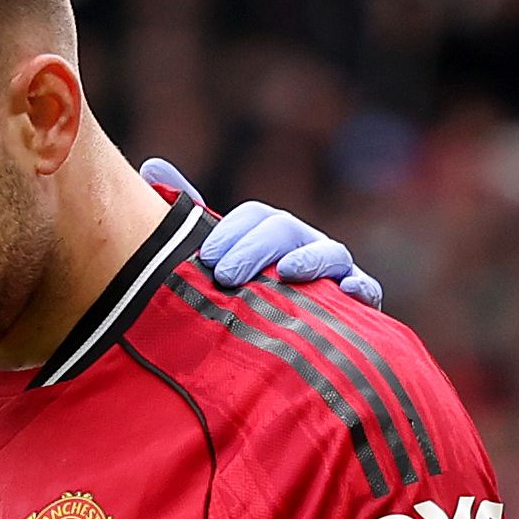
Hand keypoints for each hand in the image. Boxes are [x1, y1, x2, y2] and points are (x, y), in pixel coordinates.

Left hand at [143, 156, 384, 308]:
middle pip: (286, 229)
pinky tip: (344, 292)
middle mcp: (304, 246)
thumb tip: (150, 165)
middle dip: (257, 247)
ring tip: (286, 273)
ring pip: (330, 253)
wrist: (289, 353)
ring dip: (310, 259)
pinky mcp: (359, 304)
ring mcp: (335, 272)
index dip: (232, 231)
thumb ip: (188, 218)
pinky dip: (360, 287)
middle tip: (225, 275)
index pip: (255, 217)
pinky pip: (367, 290)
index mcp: (270, 234)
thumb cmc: (246, 301)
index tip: (206, 255)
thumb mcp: (218, 260)